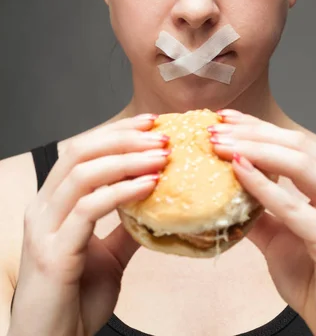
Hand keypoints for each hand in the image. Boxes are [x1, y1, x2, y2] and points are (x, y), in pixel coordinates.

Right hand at [10, 114, 169, 335]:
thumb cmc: (74, 301)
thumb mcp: (107, 256)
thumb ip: (125, 229)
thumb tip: (153, 206)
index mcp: (53, 203)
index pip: (82, 150)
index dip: (117, 131)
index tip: (151, 123)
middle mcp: (43, 208)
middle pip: (80, 151)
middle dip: (123, 137)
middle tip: (161, 135)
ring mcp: (45, 229)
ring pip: (83, 173)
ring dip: (127, 159)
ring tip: (161, 155)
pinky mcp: (54, 253)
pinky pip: (89, 209)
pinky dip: (122, 191)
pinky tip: (149, 185)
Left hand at [209, 109, 315, 335]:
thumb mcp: (280, 236)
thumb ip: (257, 209)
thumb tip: (223, 186)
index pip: (296, 143)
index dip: (259, 127)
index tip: (226, 118)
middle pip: (298, 145)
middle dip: (252, 133)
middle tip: (215, 130)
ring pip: (300, 164)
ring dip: (254, 150)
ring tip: (220, 145)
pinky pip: (295, 207)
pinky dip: (264, 185)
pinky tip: (239, 171)